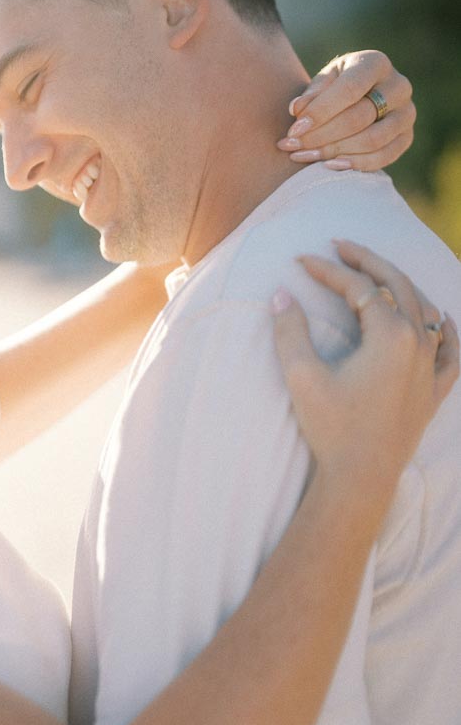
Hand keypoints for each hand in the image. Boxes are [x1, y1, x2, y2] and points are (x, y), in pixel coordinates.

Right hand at [272, 242, 456, 513]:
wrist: (362, 478)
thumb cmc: (332, 428)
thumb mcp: (303, 377)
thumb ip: (290, 332)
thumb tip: (281, 295)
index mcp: (390, 335)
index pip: (358, 288)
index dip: (328, 270)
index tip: (301, 260)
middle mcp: (418, 344)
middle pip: (398, 284)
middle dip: (368, 260)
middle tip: (341, 245)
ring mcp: (432, 367)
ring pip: (424, 309)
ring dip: (400, 284)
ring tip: (376, 273)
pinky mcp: (435, 390)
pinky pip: (451, 349)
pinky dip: (444, 328)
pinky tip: (439, 318)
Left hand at [277, 51, 414, 171]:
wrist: (361, 98)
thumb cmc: (336, 87)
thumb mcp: (323, 82)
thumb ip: (311, 94)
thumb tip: (297, 110)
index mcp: (376, 63)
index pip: (350, 89)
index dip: (321, 112)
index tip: (294, 130)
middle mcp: (399, 86)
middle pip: (359, 117)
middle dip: (321, 135)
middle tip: (292, 146)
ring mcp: (407, 113)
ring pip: (372, 140)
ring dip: (334, 151)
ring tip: (303, 156)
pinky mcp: (407, 137)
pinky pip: (384, 156)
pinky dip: (355, 164)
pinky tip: (328, 165)